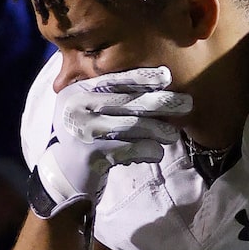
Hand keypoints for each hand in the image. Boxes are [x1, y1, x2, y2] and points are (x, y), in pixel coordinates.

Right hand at [29, 66, 190, 218]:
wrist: (62, 173)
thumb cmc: (84, 136)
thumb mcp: (88, 109)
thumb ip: (110, 96)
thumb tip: (158, 87)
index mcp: (76, 90)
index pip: (114, 79)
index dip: (143, 78)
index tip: (168, 76)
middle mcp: (76, 107)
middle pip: (127, 102)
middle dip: (160, 102)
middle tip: (186, 103)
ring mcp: (83, 131)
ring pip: (132, 126)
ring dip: (158, 130)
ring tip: (173, 134)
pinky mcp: (91, 155)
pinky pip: (129, 149)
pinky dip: (147, 151)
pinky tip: (157, 152)